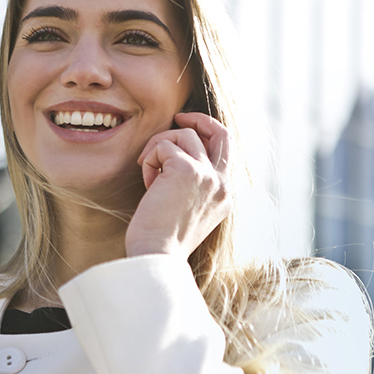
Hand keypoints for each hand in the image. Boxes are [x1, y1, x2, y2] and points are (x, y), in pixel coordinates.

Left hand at [126, 112, 231, 258]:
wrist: (157, 256)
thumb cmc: (162, 238)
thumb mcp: (188, 209)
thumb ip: (193, 183)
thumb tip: (176, 154)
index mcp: (226, 195)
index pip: (226, 149)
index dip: (206, 132)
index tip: (185, 129)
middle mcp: (223, 183)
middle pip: (220, 131)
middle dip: (197, 119)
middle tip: (177, 118)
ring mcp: (208, 175)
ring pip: (183, 135)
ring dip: (159, 147)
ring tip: (149, 173)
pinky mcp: (187, 169)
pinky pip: (163, 146)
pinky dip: (149, 160)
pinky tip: (147, 184)